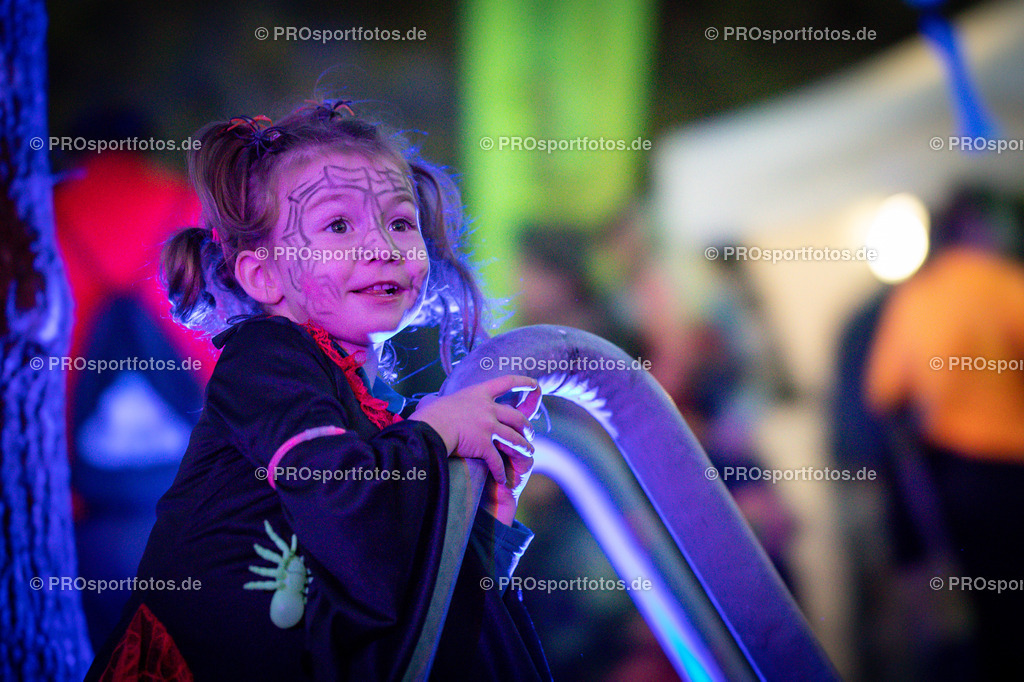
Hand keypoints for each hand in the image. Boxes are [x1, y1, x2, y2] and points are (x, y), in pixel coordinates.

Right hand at [410, 375, 537, 487]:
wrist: (430, 428)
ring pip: (514, 438)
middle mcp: (487, 408)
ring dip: (523, 447)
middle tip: (530, 432)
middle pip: (516, 416)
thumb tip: (429, 401)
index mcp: (478, 393)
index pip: (506, 382)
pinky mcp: (484, 445)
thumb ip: (440, 401)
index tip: (534, 383)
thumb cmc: (428, 415)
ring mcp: (488, 427)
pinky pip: (497, 460)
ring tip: (529, 453)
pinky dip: (501, 471)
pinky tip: (503, 479)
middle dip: (527, 425)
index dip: (522, 382)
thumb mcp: (438, 401)